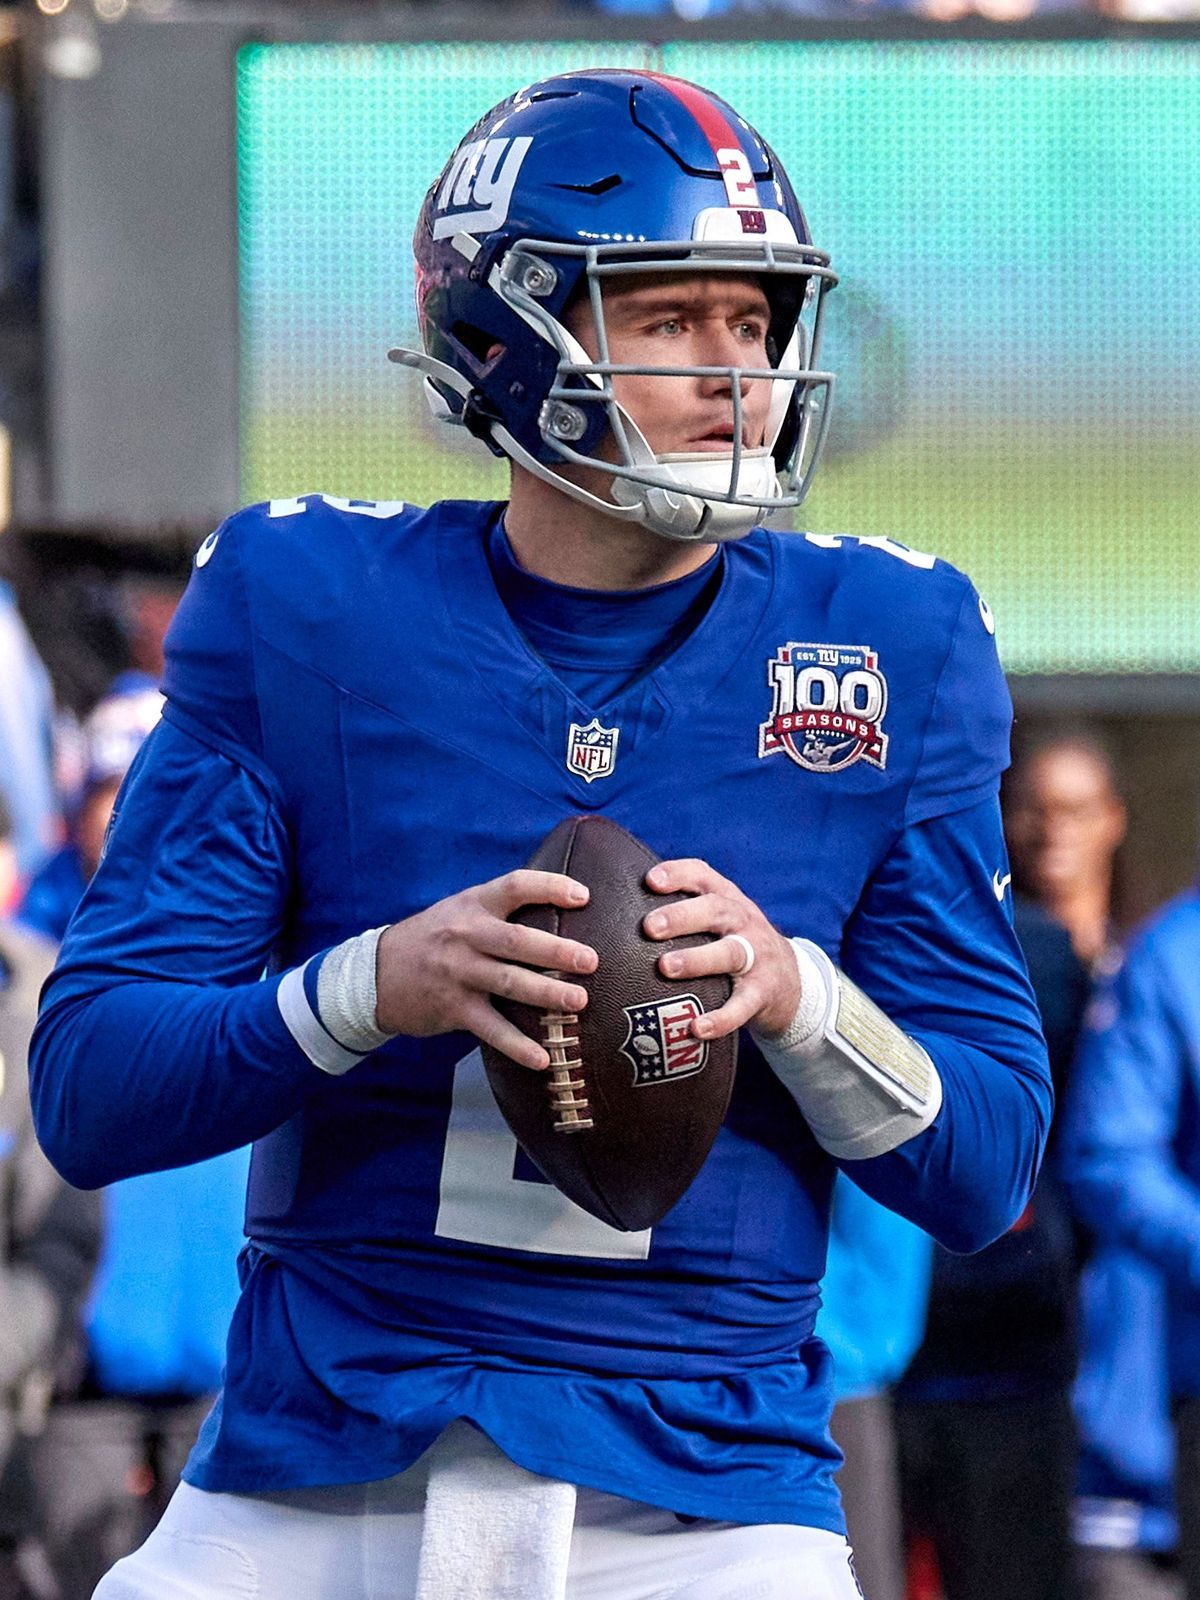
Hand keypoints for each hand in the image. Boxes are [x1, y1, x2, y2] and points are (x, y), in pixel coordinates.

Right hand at [375, 871, 597, 1070]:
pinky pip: (491, 1029)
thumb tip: (562, 913)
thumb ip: (501, 911)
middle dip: (557, 950)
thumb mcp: (460, 910)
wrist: (377, 974)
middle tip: (590, 960)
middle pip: (517, 940)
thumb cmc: (433, 939)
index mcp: (473, 905)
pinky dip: (517, 1046)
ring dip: (546, 994)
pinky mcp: (452, 1008)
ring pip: (508, 982)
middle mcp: (466, 935)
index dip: (550, 887)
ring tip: (578, 1001)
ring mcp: (458, 972)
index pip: (515, 886)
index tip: (584, 896)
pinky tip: (543, 1058)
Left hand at [642, 859, 800, 1041]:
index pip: (703, 876)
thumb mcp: (717, 919)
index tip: (650, 881)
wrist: (789, 980)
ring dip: (697, 960)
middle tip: (649, 927)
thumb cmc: (734, 943)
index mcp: (726, 899)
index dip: (678, 875)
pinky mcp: (763, 992)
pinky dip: (721, 1018)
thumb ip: (682, 909)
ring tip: (665, 968)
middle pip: (715, 910)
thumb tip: (615, 910)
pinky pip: (743, 1006)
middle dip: (681, 916)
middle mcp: (743, 921)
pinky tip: (696, 1027)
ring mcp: (756, 956)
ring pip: (729, 953)